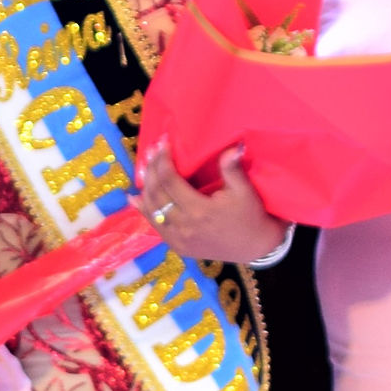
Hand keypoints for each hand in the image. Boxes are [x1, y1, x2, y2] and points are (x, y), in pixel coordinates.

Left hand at [138, 136, 284, 265]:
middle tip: (150, 151)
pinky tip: (135, 197)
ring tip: (143, 168)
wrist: (255, 248)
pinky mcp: (177, 247)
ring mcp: (178, 239)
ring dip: (144, 188)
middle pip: (157, 193)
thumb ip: (232, 169)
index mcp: (199, 210)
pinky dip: (143, 210)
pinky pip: (155, 227)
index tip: (162, 143)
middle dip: (151, 170)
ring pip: (152, 210)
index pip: (170, 180)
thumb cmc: (250, 216)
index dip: (163, 160)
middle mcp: (184, 226)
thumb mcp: (244, 191)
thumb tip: (233, 147)